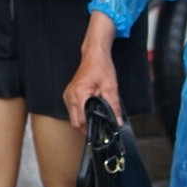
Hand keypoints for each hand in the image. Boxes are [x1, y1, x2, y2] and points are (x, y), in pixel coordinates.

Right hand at [63, 16, 122, 131]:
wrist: (94, 55)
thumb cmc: (101, 67)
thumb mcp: (111, 87)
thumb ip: (114, 106)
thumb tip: (118, 121)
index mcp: (79, 94)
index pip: (82, 120)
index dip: (92, 127)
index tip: (101, 131)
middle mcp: (70, 95)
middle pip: (75, 122)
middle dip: (86, 127)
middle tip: (99, 128)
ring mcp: (67, 95)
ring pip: (72, 118)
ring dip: (82, 121)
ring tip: (95, 118)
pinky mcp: (68, 94)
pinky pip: (72, 110)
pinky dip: (80, 114)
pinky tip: (89, 111)